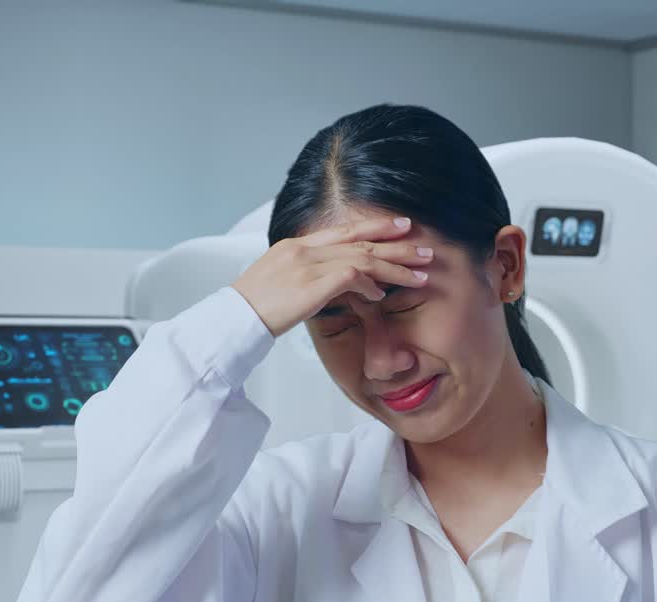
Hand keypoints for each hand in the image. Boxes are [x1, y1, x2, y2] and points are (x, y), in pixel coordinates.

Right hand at [233, 216, 433, 336]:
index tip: (400, 226)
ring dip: (395, 267)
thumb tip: (338, 284)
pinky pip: (352, 276)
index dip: (375, 227)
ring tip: (420, 276)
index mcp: (295, 245)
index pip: (344, 230)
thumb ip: (309, 276)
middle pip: (360, 240)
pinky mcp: (311, 284)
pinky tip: (382, 295)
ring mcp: (307, 264)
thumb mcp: (280, 283)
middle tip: (424, 247)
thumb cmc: (254, 308)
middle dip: (396, 243)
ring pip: (363, 257)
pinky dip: (370, 285)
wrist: (232, 320)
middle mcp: (303, 249)